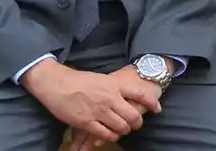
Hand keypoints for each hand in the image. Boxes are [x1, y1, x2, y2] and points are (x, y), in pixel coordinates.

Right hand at [21, 59, 161, 142]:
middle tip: (136, 125)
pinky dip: (110, 136)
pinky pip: (105, 134)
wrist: (57, 84)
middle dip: (137, 123)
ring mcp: (99, 111)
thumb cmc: (78, 80)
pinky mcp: (87, 123)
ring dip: (124, 131)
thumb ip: (113, 88)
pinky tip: (110, 135)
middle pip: (132, 116)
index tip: (157, 109)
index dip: (152, 103)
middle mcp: (110, 98)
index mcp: (114, 85)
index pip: (139, 94)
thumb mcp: (101, 79)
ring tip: (123, 130)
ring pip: (121, 127)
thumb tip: (123, 94)